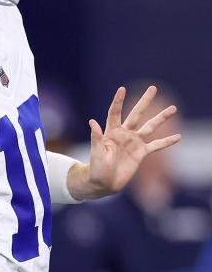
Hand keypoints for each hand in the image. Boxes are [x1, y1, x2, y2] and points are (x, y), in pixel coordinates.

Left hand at [70, 85, 180, 199]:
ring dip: (161, 118)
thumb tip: (92, 122)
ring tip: (173, 108)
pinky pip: (156, 145)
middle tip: (153, 88)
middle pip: (136, 114)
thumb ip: (96, 138)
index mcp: (111, 132)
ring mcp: (134, 142)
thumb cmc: (96, 168)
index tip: (122, 88)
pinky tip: (178, 137)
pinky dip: (167, 141)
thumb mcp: (96, 152)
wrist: (104, 183)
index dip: (118, 101)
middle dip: (144, 101)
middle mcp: (124, 134)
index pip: (115, 113)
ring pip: (150, 127)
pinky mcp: (141, 153)